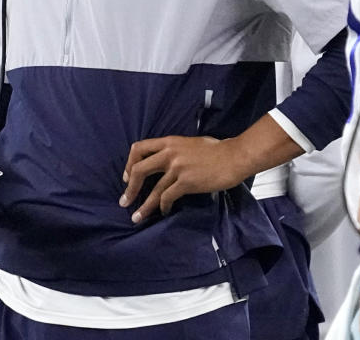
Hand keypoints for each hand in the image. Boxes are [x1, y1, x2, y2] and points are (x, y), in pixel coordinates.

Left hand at [120, 135, 248, 222]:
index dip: (129, 163)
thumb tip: (165, 162)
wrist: (234, 157)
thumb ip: (175, 150)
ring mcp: (177, 168)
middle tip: (125, 201)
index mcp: (169, 142)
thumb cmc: (216, 150)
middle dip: (129, 188)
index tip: (127, 177)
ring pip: (153, 190)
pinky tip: (164, 212)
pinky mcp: (186, 182)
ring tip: (136, 218)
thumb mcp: (190, 143)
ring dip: (144, 206)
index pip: (139, 148)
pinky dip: (163, 207)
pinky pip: (168, 197)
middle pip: (139, 170)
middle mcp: (169, 153)